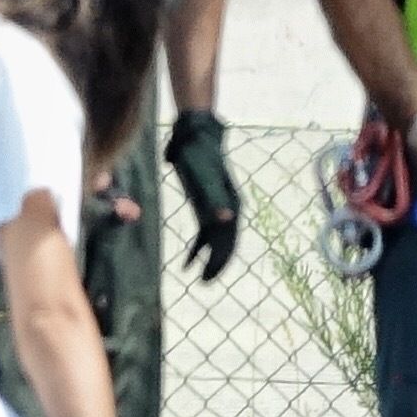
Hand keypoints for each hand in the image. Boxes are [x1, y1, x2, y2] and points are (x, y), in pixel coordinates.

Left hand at [163, 113, 244, 279]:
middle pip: (226, 243)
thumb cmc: (199, 153)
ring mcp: (216, 207)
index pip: (230, 238)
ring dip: (208, 259)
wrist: (195, 133)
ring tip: (196, 277)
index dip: (222, 258)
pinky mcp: (203, 205)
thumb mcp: (204, 175)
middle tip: (204, 283)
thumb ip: (214, 196)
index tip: (210, 276)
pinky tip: (185, 262)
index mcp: (231, 202)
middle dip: (217, 264)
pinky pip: (203, 233)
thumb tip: (226, 219)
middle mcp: (228, 207)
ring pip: (216, 241)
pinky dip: (196, 249)